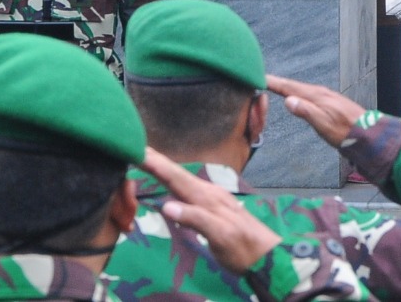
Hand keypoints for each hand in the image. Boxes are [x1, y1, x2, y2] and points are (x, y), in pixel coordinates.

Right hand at [141, 147, 279, 272]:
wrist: (265, 255)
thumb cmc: (242, 247)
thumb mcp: (220, 235)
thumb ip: (196, 219)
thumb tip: (167, 205)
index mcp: (207, 198)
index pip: (177, 177)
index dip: (157, 164)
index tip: (138, 149)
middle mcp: (208, 193)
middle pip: (178, 173)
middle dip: (157, 160)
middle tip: (134, 145)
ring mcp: (212, 198)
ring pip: (183, 179)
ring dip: (164, 168)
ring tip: (147, 159)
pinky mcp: (213, 206)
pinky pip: (188, 188)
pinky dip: (174, 180)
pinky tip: (171, 181)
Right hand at [266, 74, 366, 146]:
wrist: (367, 133)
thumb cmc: (346, 131)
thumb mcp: (323, 124)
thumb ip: (306, 111)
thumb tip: (288, 100)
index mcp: (316, 96)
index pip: (290, 87)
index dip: (274, 82)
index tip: (260, 77)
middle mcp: (320, 93)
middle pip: (294, 85)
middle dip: (278, 82)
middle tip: (261, 79)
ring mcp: (325, 97)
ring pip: (301, 89)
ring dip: (287, 87)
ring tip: (275, 86)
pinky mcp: (329, 103)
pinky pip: (307, 94)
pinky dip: (297, 93)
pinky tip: (297, 96)